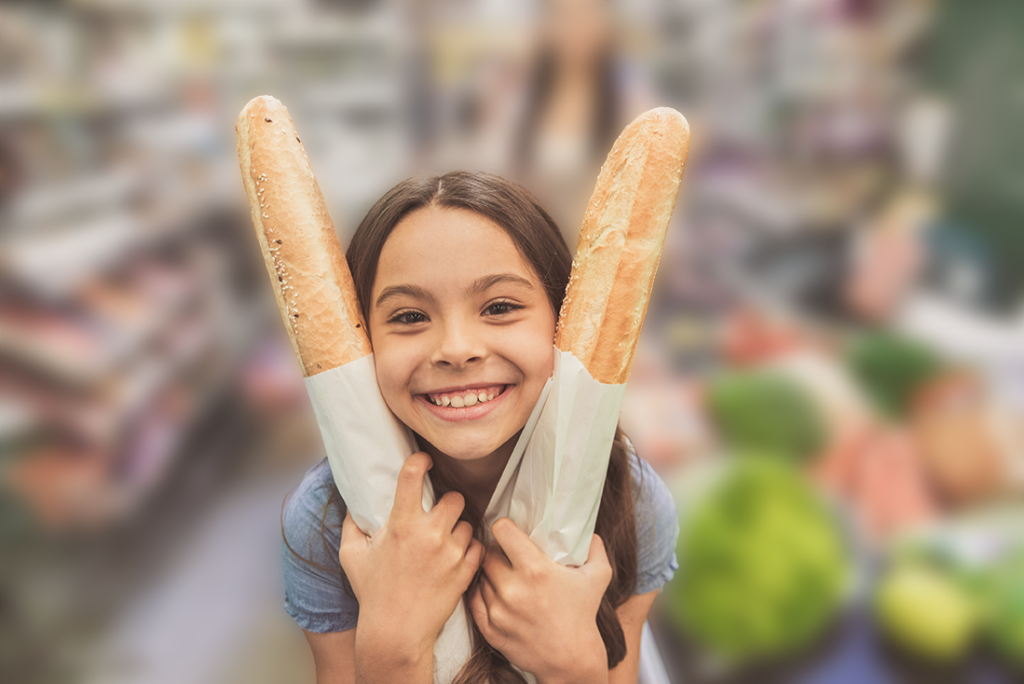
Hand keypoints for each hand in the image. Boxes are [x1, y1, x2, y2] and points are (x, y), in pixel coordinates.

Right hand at [339, 452, 484, 664]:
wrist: (395, 632)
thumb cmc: (372, 593)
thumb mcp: (351, 555)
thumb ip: (352, 525)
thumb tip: (353, 503)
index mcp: (401, 525)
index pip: (412, 475)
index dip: (420, 461)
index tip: (424, 460)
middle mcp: (429, 534)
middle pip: (453, 497)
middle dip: (446, 503)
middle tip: (437, 514)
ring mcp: (450, 553)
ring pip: (466, 523)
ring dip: (457, 528)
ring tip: (444, 541)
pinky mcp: (465, 571)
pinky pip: (476, 546)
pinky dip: (468, 549)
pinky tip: (454, 556)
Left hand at [469, 519, 611, 682]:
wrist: (571, 660)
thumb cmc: (583, 616)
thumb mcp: (598, 577)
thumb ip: (594, 549)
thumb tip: (589, 532)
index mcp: (535, 570)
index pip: (501, 531)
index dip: (504, 527)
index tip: (509, 531)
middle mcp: (513, 589)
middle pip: (487, 553)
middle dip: (496, 551)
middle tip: (505, 554)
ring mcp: (498, 610)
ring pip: (480, 577)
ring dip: (489, 573)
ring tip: (504, 575)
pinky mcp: (490, 628)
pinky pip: (474, 600)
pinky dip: (482, 593)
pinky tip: (496, 592)